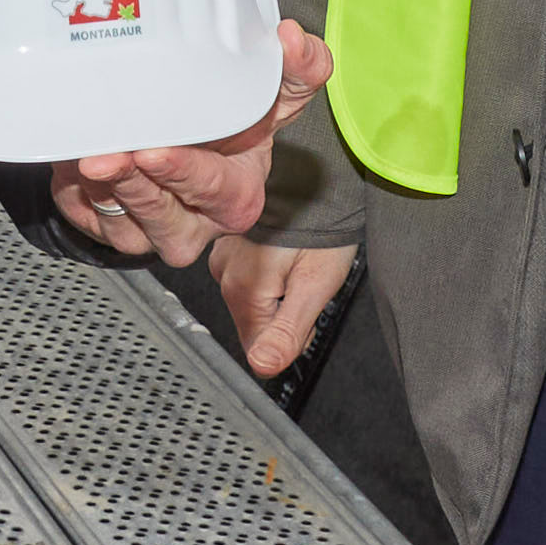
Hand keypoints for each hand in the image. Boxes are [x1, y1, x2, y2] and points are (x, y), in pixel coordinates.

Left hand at [60, 19, 337, 265]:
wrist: (195, 141)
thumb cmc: (235, 127)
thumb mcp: (274, 97)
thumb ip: (297, 70)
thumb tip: (292, 37)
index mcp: (237, 198)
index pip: (213, 191)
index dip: (183, 173)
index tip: (154, 152)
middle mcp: (193, 225)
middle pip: (160, 218)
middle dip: (132, 188)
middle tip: (106, 157)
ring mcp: (147, 233)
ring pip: (118, 227)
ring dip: (98, 190)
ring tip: (83, 153)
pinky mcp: (107, 230)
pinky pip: (83, 219)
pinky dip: (73, 192)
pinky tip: (70, 159)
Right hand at [214, 234, 358, 377]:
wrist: (319, 178)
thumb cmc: (323, 225)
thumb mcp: (315, 284)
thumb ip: (287, 330)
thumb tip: (263, 366)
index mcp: (242, 289)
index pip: (259, 348)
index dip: (290, 336)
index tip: (306, 305)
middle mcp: (223, 273)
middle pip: (255, 323)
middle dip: (284, 310)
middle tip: (307, 277)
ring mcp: (222, 255)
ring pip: (252, 299)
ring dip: (277, 289)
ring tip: (299, 259)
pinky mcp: (228, 244)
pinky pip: (247, 274)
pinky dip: (269, 270)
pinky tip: (286, 250)